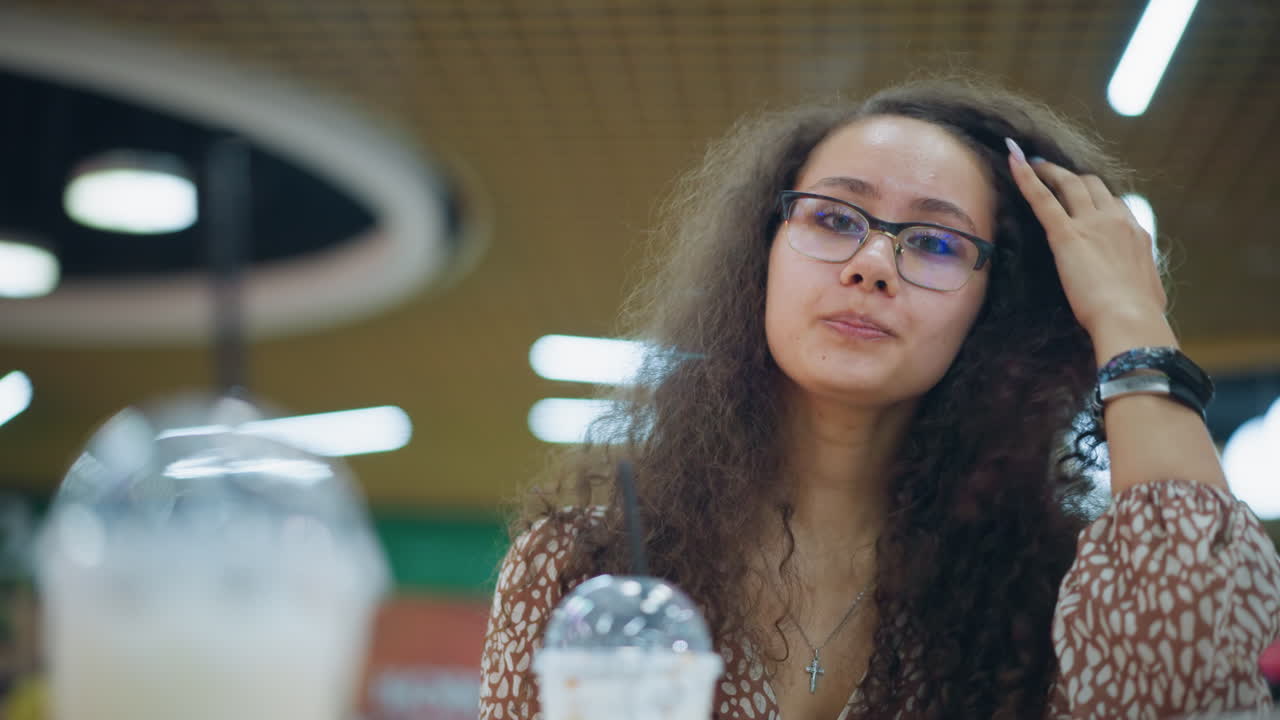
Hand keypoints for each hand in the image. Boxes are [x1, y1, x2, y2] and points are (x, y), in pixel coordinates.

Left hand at [1005, 139, 1167, 341]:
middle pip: (1093, 186)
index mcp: (1137, 235)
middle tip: (1052, 173)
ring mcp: (1092, 223)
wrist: (1129, 318)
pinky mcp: (1066, 234)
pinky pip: (1042, 198)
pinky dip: (1026, 176)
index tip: (1084, 198)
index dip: (1097, 198)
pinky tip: (1012, 159)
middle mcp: (1116, 220)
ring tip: (1033, 164)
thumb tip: (1144, 292)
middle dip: (1072, 177)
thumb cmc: (1139, 316)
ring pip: (1069, 183)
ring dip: (1050, 171)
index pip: (1115, 205)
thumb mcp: (1148, 293)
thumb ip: (1140, 281)